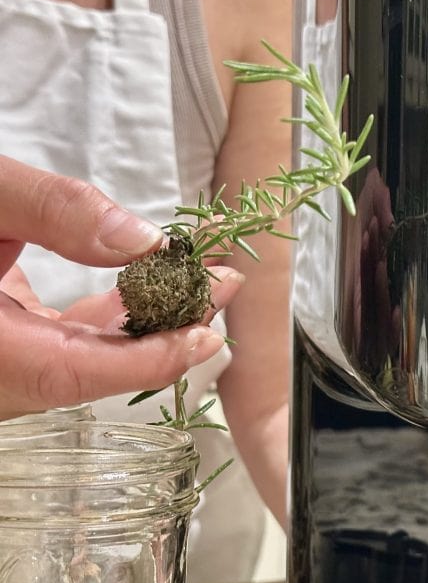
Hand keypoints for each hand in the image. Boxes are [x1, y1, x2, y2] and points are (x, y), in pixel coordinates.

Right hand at [0, 155, 242, 420]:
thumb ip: (50, 210)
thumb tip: (140, 239)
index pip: (69, 372)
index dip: (144, 360)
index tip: (206, 336)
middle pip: (84, 368)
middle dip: (162, 334)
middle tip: (222, 287)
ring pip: (74, 358)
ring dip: (141, 324)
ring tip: (203, 283)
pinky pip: (54, 344)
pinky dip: (104, 320)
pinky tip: (148, 289)